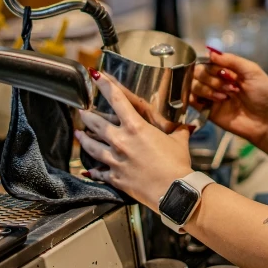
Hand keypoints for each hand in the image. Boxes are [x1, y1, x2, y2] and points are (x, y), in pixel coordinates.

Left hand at [76, 70, 192, 208]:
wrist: (174, 191)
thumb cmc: (177, 164)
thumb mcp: (179, 141)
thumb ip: (179, 130)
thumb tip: (188, 126)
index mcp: (136, 127)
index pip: (116, 99)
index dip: (104, 84)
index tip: (95, 75)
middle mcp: (121, 141)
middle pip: (96, 123)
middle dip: (87, 115)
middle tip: (81, 111)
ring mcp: (115, 160)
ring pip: (92, 146)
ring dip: (84, 139)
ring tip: (79, 134)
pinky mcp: (115, 178)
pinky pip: (98, 172)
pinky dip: (92, 171)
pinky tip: (86, 170)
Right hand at [192, 48, 267, 146]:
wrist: (267, 120)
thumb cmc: (264, 95)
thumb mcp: (252, 71)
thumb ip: (232, 60)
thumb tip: (210, 53)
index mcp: (227, 70)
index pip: (207, 60)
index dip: (212, 65)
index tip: (223, 72)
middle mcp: (216, 81)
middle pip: (197, 71)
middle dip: (211, 78)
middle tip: (230, 87)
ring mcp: (211, 95)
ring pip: (193, 85)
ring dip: (207, 89)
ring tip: (225, 97)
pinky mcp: (207, 110)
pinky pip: (191, 100)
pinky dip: (198, 98)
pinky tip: (216, 101)